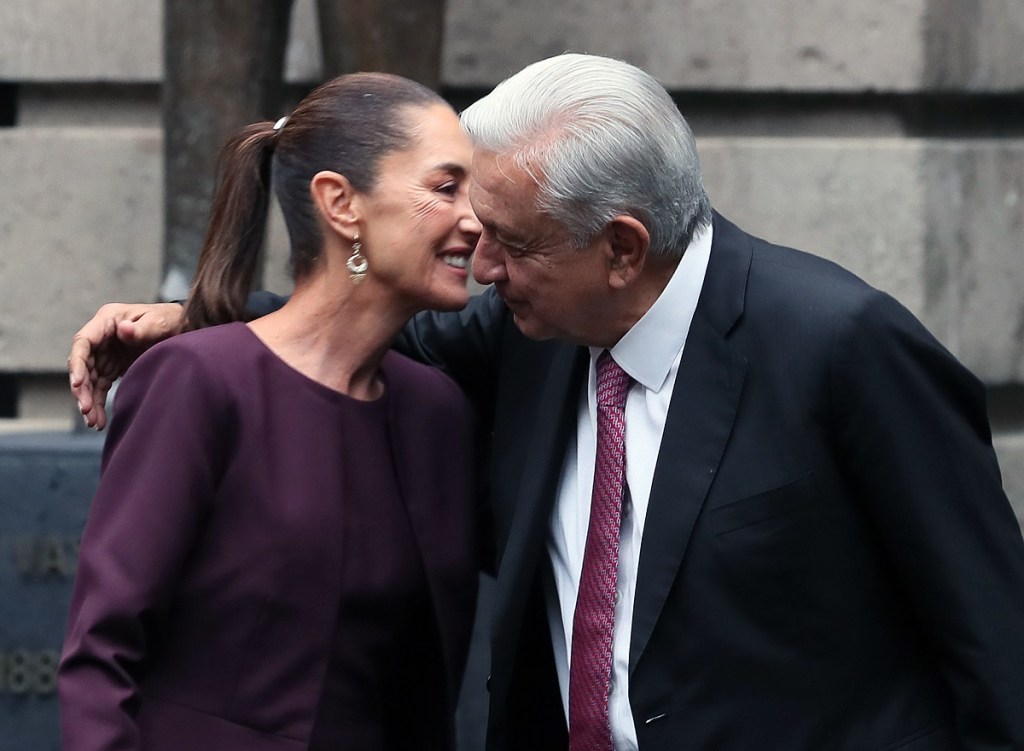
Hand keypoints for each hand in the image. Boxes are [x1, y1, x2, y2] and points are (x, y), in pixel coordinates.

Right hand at [68, 302, 184, 429]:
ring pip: (89, 380)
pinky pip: (100, 387)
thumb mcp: (160, 322)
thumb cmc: (169, 320)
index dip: (78, 363)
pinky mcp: (112, 368)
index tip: (78, 384)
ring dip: (89, 401)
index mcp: (108, 320)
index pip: (83, 342)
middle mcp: (101, 337)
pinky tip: (99, 421)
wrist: (182, 328)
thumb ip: (143, 328)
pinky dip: (98, 403)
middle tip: (87, 410)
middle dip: (82, 389)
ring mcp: (105, 354)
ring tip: (93, 422)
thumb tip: (124, 330)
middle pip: (83, 364)